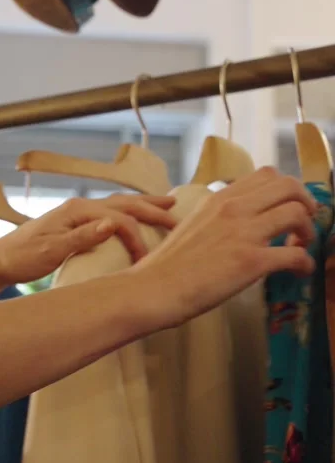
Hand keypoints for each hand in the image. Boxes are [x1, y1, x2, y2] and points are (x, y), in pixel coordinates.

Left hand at [0, 194, 175, 284]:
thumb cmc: (23, 258)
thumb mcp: (51, 251)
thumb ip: (81, 238)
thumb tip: (111, 225)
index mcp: (77, 211)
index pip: (119, 220)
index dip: (137, 238)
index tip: (146, 261)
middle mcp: (80, 207)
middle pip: (125, 203)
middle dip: (153, 209)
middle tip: (178, 218)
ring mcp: (79, 213)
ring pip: (120, 204)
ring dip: (144, 205)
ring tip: (168, 207)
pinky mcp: (77, 223)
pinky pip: (111, 213)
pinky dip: (130, 212)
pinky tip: (139, 218)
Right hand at [132, 168, 317, 331]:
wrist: (154, 288)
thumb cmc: (167, 264)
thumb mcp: (193, 224)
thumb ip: (217, 217)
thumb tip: (237, 224)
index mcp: (219, 198)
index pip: (266, 175)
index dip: (286, 189)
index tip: (288, 205)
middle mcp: (233, 208)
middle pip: (288, 186)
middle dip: (305, 202)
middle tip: (304, 221)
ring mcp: (244, 233)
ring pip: (297, 212)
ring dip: (309, 229)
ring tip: (302, 245)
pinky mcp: (251, 261)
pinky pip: (295, 254)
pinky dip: (305, 262)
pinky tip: (300, 271)